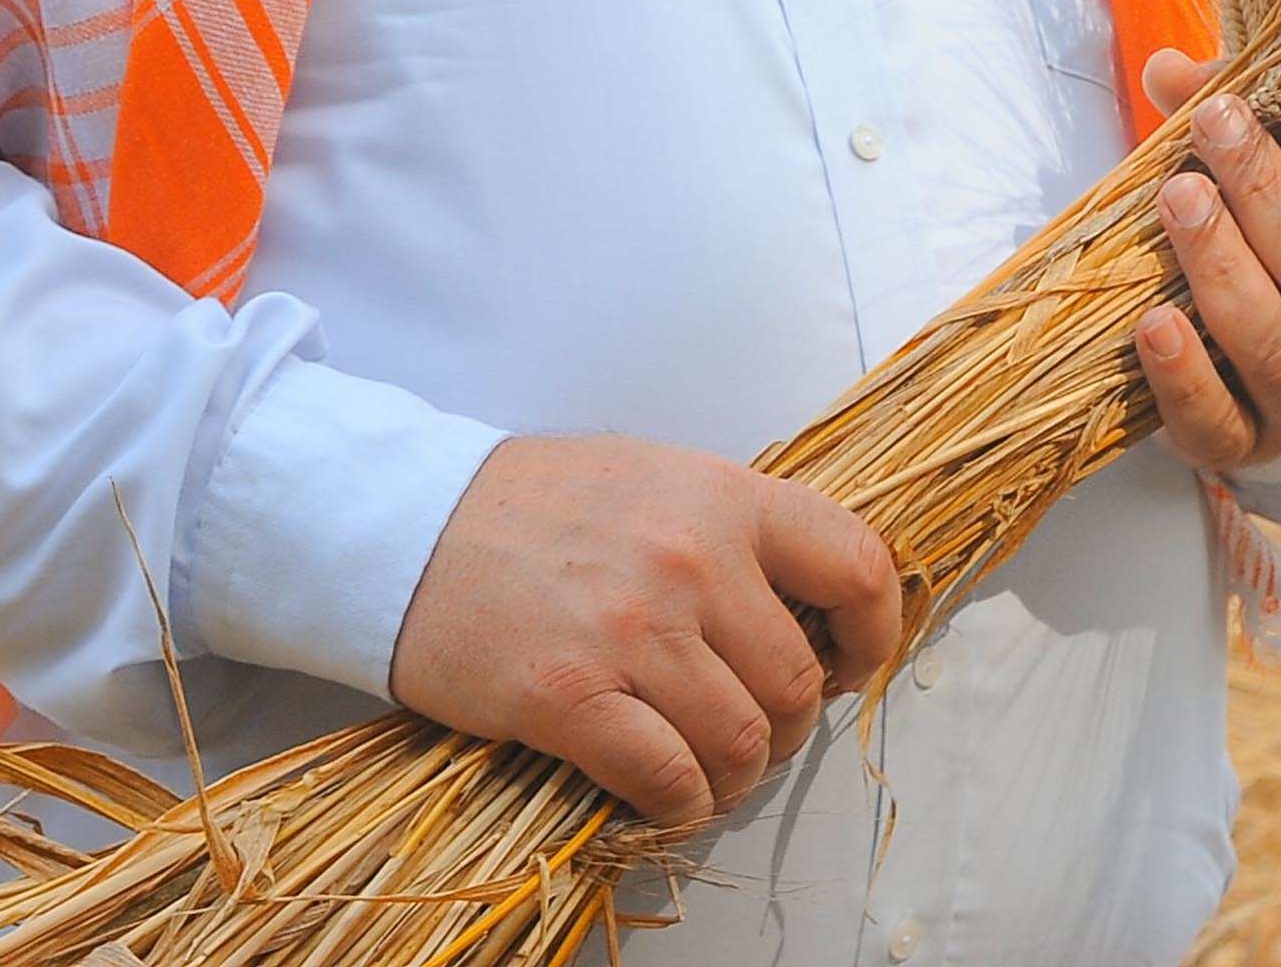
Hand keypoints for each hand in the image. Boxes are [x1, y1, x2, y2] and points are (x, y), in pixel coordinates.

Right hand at [387, 433, 902, 828]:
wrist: (408, 523)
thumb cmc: (531, 506)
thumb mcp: (654, 476)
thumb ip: (731, 528)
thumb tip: (801, 605)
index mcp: (723, 496)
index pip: (856, 566)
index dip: (872, 634)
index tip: (848, 665)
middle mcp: (692, 559)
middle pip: (796, 683)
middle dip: (784, 728)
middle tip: (748, 733)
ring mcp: (633, 631)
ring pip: (742, 743)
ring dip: (731, 776)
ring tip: (703, 770)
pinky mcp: (570, 696)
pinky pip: (667, 778)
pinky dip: (678, 803)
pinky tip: (661, 794)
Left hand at [1131, 49, 1280, 471]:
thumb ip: (1245, 117)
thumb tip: (1171, 69)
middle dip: (1267, 198)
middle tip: (1216, 128)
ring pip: (1277, 350)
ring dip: (1223, 269)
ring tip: (1178, 197)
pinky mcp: (1252, 445)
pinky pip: (1221, 427)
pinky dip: (1183, 378)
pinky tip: (1151, 322)